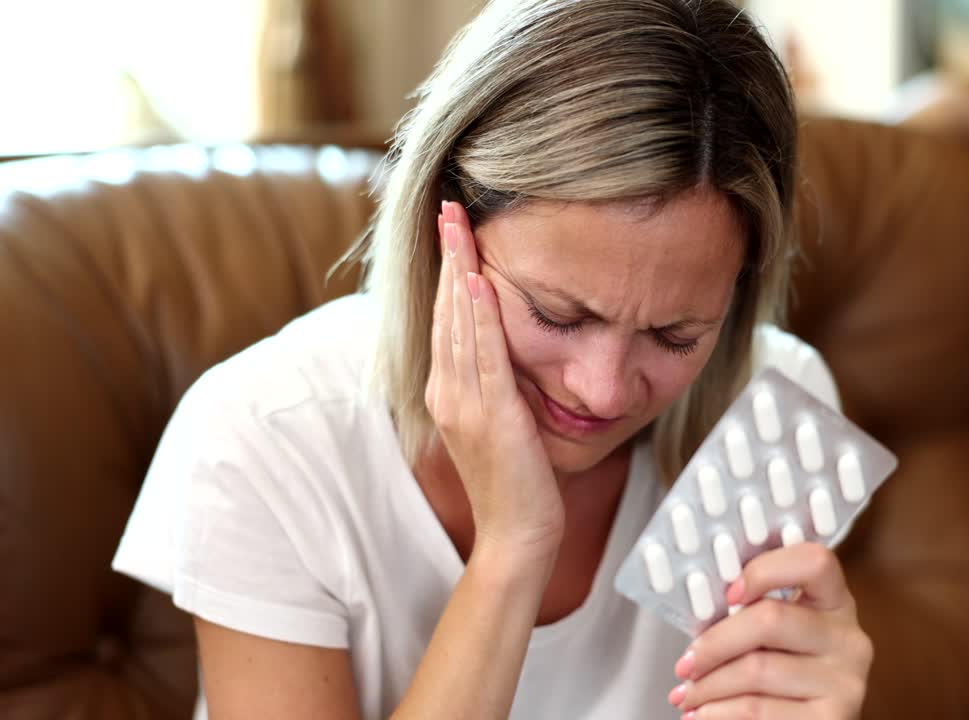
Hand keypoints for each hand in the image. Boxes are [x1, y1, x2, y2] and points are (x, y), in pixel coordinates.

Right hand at [424, 201, 564, 564]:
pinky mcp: (491, 415)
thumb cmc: (518, 481)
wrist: (518, 535)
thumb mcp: (504, 421)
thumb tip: (509, 346)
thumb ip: (498, 383)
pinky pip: (483, 356)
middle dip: (446, 255)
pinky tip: (475, 281)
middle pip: (444, 310)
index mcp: (448, 391)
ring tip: (457, 224)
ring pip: (458, 323)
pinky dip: (477, 317)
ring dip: (457, 269)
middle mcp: (448, 391)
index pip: (446, 317)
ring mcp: (465, 403)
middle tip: (447, 205)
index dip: (448, 269)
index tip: (452, 228)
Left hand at [668, 543, 871, 718]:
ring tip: (688, 694)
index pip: (814, 562)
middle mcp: (848, 638)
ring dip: (708, 685)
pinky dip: (717, 713)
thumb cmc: (784, 680)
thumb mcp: (779, 638)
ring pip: (757, 669)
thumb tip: (698, 613)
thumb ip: (752, 615)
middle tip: (687, 663)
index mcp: (834, 602)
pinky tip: (703, 714)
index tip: (727, 593)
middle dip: (714, 643)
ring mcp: (845, 681)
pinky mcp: (831, 719)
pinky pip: (757, 709)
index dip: (765, 570)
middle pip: (770, 619)